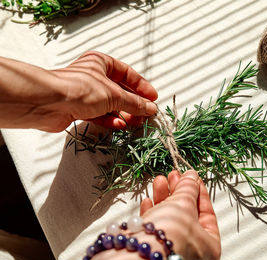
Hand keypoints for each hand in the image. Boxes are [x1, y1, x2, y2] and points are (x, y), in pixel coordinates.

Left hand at [0, 51, 156, 131]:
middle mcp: (93, 76)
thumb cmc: (80, 89)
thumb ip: (134, 103)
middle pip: (120, 90)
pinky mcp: (79, 109)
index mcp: (100, 63)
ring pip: (110, 104)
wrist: (49, 104)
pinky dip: (110, 120)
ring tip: (136, 122)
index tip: (152, 97)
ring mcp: (85, 94)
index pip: (127, 73)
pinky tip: (120, 124)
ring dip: (124, 113)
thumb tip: (150, 108)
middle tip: (146, 113)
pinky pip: (99, 114)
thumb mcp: (114, 94)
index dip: (141, 86)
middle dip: (133, 103)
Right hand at [87, 170, 220, 259]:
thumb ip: (188, 188)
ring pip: (170, 221)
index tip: (191, 178)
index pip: (207, 213)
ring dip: (164, 198)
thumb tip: (191, 177)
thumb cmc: (169, 236)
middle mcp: (193, 254)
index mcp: (210, 247)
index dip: (198, 192)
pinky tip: (148, 201)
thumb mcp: (183, 203)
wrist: (138, 252)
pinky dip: (153, 213)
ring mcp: (173, 254)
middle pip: (188, 216)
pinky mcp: (153, 251)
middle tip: (173, 177)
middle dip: (178, 193)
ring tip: (159, 181)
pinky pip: (156, 229)